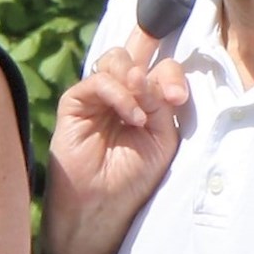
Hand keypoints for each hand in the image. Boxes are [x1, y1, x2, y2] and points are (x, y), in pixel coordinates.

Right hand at [46, 31, 189, 243]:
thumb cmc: (135, 176)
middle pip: (137, 49)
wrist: (105, 204)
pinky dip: (119, 94)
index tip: (179, 99)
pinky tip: (131, 118)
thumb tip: (144, 73)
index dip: (172, 74)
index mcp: (145, 99)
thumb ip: (160, 102)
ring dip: (135, 78)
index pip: (159, 66)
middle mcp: (121, 91)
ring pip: (116, 58)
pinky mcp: (74, 103)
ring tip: (142, 115)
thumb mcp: (162, 137)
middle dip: (153, 52)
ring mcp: (97, 95)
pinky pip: (98, 81)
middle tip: (166, 92)